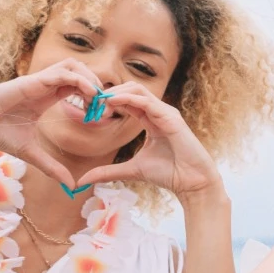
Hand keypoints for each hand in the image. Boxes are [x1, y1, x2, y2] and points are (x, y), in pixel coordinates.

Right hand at [0, 61, 102, 185]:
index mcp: (47, 97)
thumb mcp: (32, 154)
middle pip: (80, 70)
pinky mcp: (31, 81)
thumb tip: (71, 184)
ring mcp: (38, 81)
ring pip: (73, 65)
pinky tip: (88, 96)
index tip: (102, 116)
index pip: (78, 86)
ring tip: (98, 99)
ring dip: (90, 78)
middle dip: (97, 85)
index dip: (94, 97)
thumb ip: (52, 167)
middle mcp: (45, 85)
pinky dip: (79, 80)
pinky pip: (61, 73)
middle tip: (104, 107)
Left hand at [74, 82, 223, 196]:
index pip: (127, 101)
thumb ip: (108, 172)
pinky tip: (113, 102)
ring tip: (99, 101)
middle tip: (91, 102)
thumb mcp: (131, 170)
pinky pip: (147, 102)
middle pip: (131, 89)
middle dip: (110, 93)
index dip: (108, 102)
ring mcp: (166, 113)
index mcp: (151, 120)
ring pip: (139, 90)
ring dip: (116, 93)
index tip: (89, 109)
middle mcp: (159, 112)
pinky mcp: (171, 118)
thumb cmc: (168, 174)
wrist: (191, 183)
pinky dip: (128, 99)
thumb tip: (82, 180)